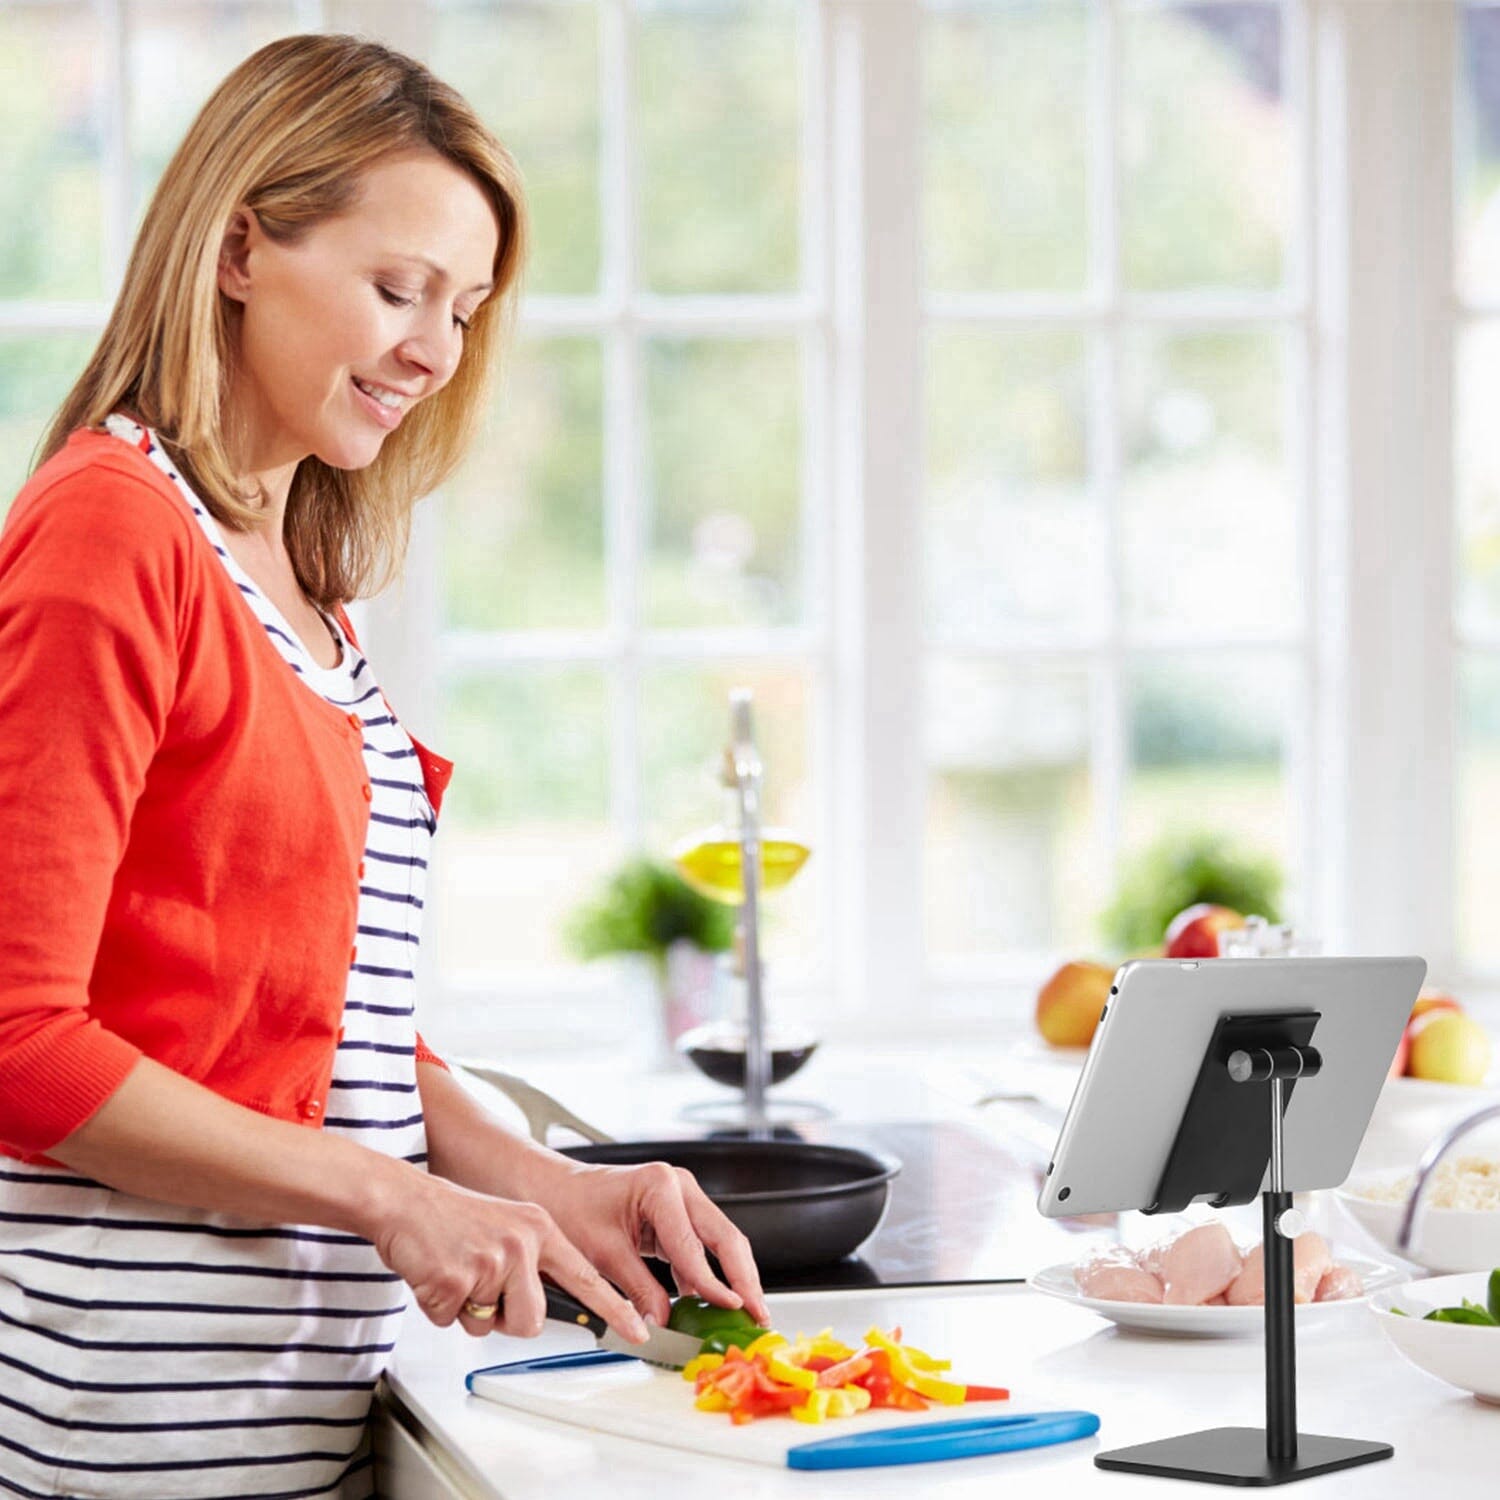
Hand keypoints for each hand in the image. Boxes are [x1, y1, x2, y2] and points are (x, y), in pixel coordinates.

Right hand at [366, 1165, 650, 1342]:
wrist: (405, 1199)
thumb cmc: (451, 1218)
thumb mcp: (507, 1228)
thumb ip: (529, 1263)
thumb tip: (532, 1311)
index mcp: (539, 1229)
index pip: (586, 1276)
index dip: (614, 1309)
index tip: (639, 1332)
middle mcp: (522, 1242)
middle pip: (532, 1320)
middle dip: (506, 1318)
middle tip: (481, 1285)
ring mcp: (491, 1260)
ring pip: (494, 1326)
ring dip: (472, 1314)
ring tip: (458, 1274)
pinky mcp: (457, 1278)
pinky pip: (452, 1321)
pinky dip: (438, 1308)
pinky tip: (435, 1274)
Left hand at [539, 1160, 771, 1328]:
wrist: (554, 1190)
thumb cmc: (571, 1208)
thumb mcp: (602, 1254)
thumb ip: (637, 1290)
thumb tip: (662, 1325)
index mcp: (660, 1185)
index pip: (695, 1245)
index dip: (715, 1283)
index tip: (733, 1309)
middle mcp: (679, 1186)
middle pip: (725, 1237)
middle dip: (744, 1278)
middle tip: (758, 1315)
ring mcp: (682, 1198)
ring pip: (720, 1242)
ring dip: (734, 1277)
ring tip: (745, 1314)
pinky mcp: (678, 1214)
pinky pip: (702, 1247)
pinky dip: (710, 1275)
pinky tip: (713, 1303)